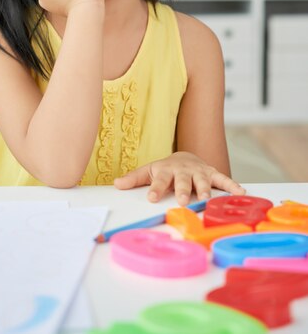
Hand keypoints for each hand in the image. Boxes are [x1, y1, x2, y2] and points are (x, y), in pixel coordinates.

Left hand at [114, 151, 245, 205]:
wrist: (185, 157)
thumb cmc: (165, 169)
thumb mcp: (148, 171)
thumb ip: (134, 179)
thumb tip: (116, 184)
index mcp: (166, 171)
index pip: (159, 180)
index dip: (155, 188)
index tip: (151, 197)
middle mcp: (183, 171)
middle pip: (182, 180)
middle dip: (183, 190)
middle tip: (183, 200)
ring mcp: (199, 172)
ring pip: (203, 181)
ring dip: (205, 190)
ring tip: (207, 199)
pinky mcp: (212, 173)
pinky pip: (223, 179)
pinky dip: (231, 185)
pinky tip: (240, 192)